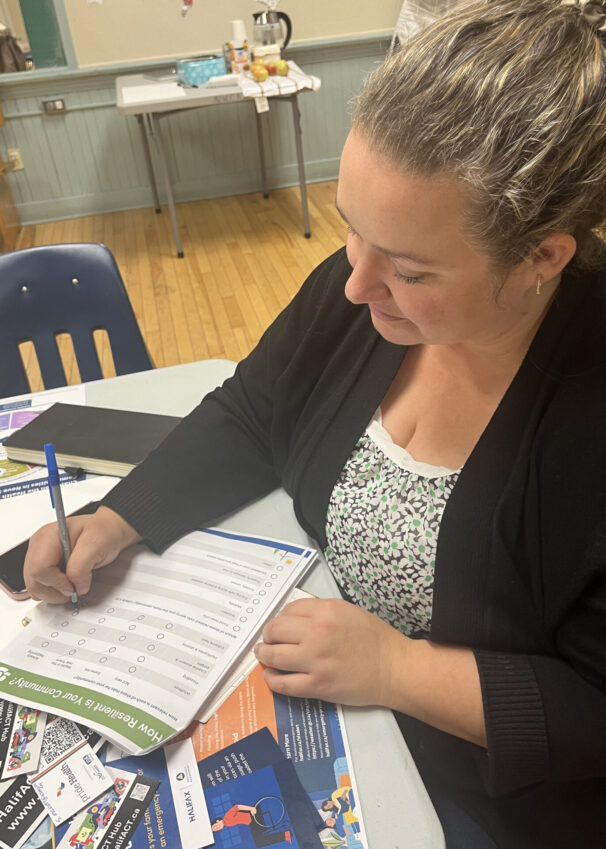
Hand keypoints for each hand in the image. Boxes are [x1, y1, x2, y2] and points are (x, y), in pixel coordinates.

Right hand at [24, 506, 140, 603]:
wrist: (107, 530)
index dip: (57, 582)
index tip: (74, 585)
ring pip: (33, 587)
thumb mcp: (97, 545)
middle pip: (33, 580)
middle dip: (54, 591)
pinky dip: (52, 591)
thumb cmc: (102, 532)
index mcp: (48, 536)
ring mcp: (38, 555)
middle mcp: (39, 545)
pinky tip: (65, 584)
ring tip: (71, 585)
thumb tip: (74, 586)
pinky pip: (39, 586)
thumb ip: (81, 567)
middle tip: (73, 589)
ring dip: (53, 593)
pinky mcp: (42, 565)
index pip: (39, 568)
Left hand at [254, 597, 406, 705]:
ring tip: (265, 654)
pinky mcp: (317, 686)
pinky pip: (283, 683)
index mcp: (326, 611)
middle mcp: (316, 633)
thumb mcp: (347, 611)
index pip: (288, 610)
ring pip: (274, 655)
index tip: (280, 625)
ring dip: (265, 654)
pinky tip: (272, 675)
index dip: (280, 618)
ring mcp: (315, 661)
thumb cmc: (375, 638)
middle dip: (269, 635)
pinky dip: (272, 679)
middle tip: (269, 640)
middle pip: (276, 630)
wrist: (394, 668)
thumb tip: (293, 619)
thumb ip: (320, 612)